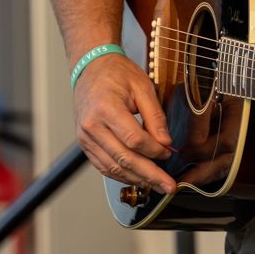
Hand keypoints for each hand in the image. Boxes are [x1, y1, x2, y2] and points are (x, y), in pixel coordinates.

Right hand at [72, 53, 175, 193]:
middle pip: (123, 159)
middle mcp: (91, 126)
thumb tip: (165, 143)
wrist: (90, 68)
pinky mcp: (85, 144)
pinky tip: (137, 178)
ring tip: (156, 185)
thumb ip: (155, 117)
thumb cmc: (117, 73)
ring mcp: (85, 137)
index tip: (169, 152)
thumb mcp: (143, 87)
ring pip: (112, 167)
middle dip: (149, 175)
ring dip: (136, 179)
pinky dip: (121, 175)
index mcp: (106, 109)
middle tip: (168, 186)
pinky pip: (103, 165)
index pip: (133, 140)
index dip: (154, 150)